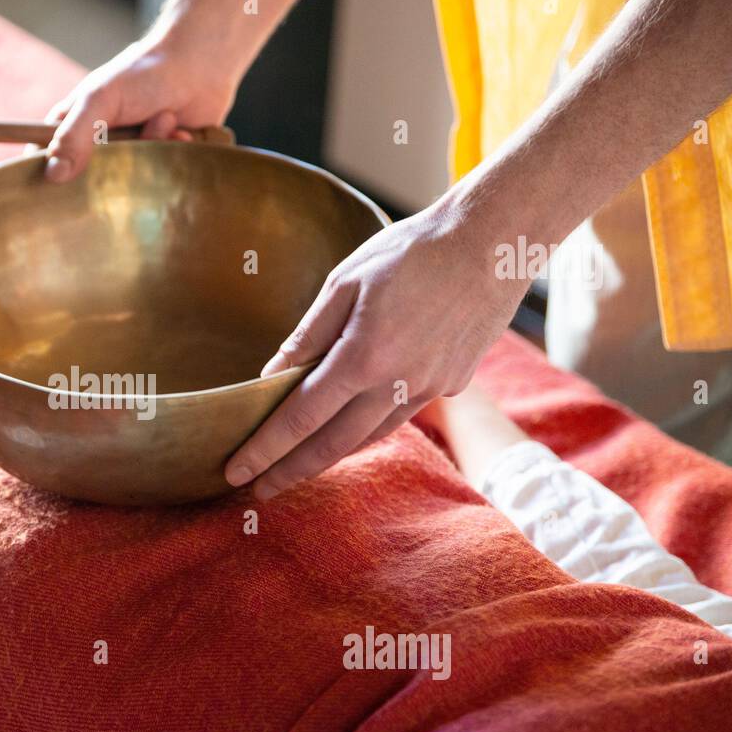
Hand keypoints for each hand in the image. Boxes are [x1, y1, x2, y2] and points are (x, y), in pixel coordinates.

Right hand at [43, 33, 239, 181]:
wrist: (199, 65)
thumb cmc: (144, 74)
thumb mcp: (100, 99)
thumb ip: (75, 135)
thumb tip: (52, 175)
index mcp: (74, 125)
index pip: (44, 158)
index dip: (46, 174)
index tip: (55, 187)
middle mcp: (99, 145)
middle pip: (89, 180)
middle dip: (118, 160)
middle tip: (130, 136)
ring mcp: (130, 154)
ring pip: (130, 178)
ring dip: (152, 146)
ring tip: (165, 117)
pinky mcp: (159, 161)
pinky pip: (161, 176)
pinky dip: (173, 151)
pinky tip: (181, 131)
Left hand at [224, 201, 526, 498]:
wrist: (495, 241)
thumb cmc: (412, 251)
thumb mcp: (345, 281)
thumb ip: (308, 335)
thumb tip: (271, 376)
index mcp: (363, 356)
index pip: (300, 418)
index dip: (265, 449)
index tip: (236, 471)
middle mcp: (396, 383)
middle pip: (331, 444)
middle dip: (290, 471)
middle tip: (257, 490)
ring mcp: (428, 388)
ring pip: (367, 437)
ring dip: (328, 457)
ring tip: (295, 467)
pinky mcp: (450, 383)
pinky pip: (398, 417)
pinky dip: (365, 431)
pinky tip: (347, 431)